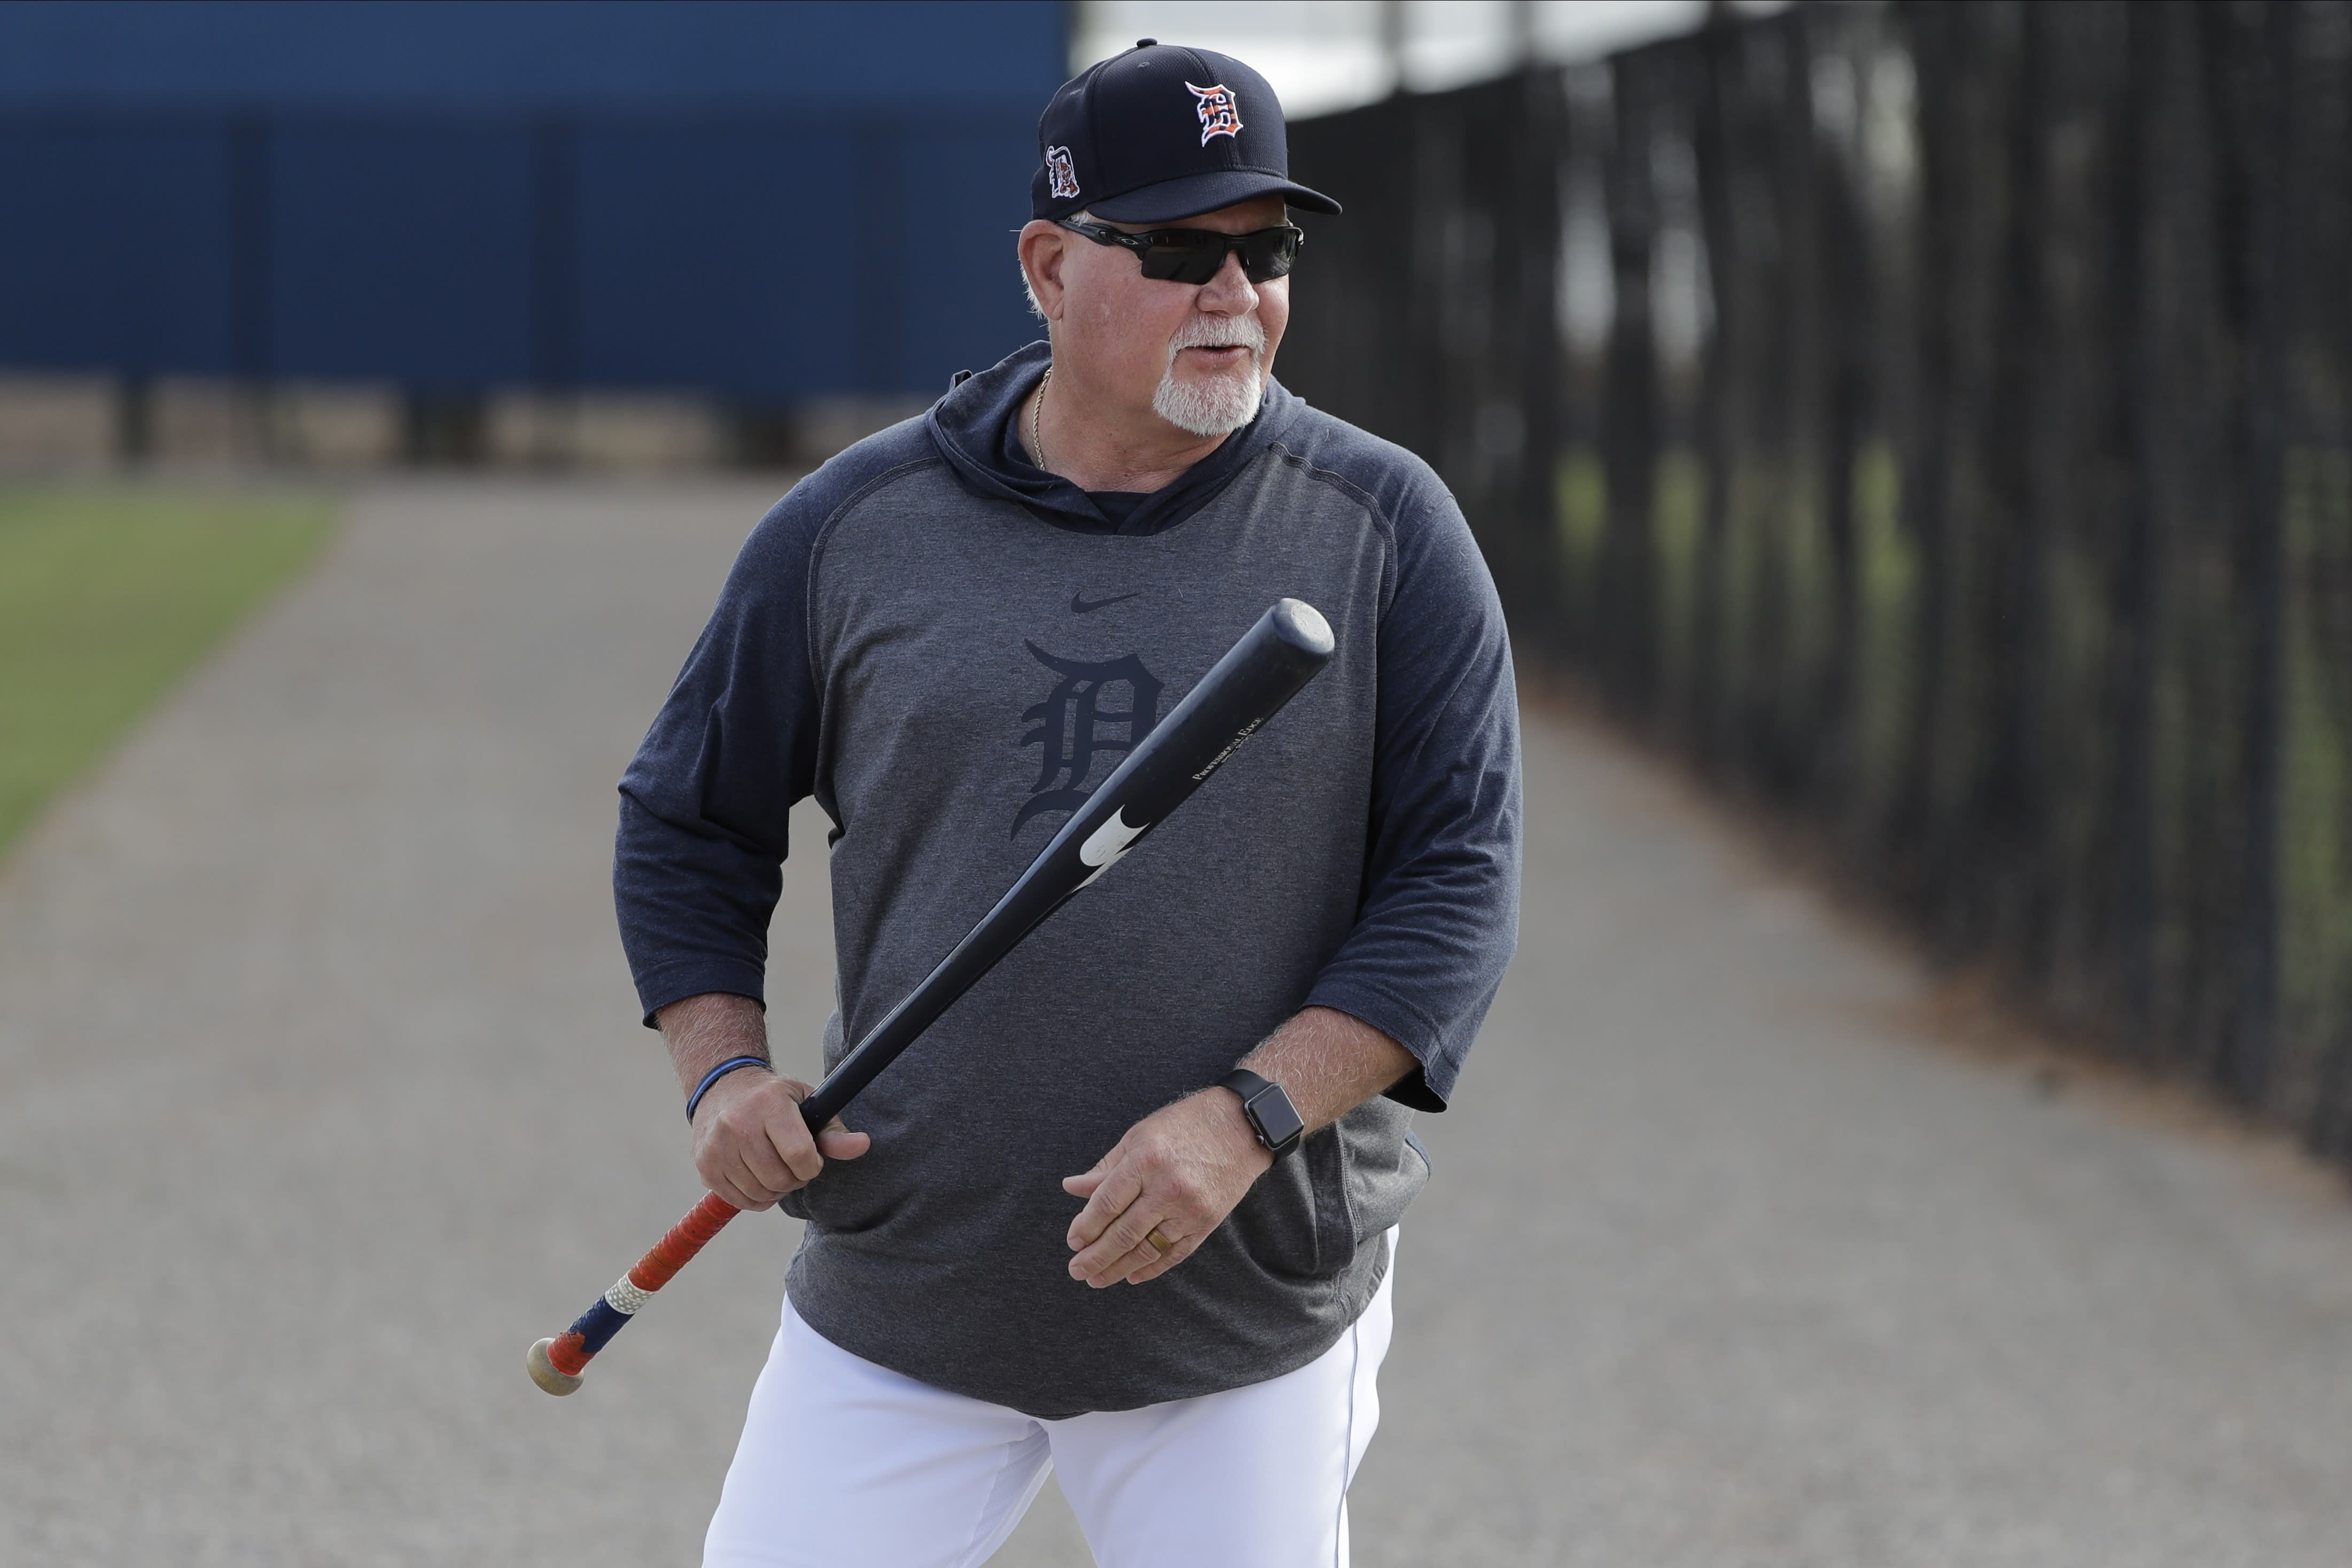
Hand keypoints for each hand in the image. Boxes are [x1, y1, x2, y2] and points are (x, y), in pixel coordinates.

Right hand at [691, 1070, 869, 1211]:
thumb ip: (834, 1131)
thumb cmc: (774, 1098)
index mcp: (769, 1104)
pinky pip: (741, 1201)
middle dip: (795, 1179)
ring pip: (761, 1193)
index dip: (812, 1165)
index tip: (811, 1158)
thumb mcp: (806, 1103)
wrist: (722, 1088)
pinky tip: (758, 1175)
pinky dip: (757, 1197)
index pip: (799, 1154)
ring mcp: (716, 1147)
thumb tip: (863, 1145)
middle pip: (779, 1179)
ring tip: (775, 1167)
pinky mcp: (705, 1166)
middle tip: (794, 1164)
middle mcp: (737, 1124)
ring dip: (776, 1189)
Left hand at [1062, 1087, 1273, 1286]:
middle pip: (1124, 1233)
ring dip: (1119, 1268)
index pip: (1107, 1204)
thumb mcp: (1139, 1136)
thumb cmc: (1184, 1126)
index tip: (1073, 1241)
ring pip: (1148, 1249)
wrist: (1241, 1127)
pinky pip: (1175, 1253)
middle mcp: (1168, 1187)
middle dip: (1096, 1256)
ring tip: (1097, 1279)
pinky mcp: (1208, 1222)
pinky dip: (1152, 1268)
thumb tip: (1071, 1187)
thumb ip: (1106, 1167)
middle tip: (1076, 1270)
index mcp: (1146, 1161)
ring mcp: (1190, 1209)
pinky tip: (1132, 1276)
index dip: (1086, 1227)